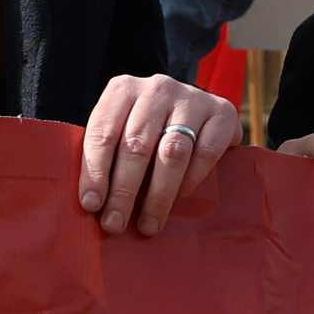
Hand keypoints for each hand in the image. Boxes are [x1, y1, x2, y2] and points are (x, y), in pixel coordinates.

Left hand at [75, 71, 244, 234]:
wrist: (196, 108)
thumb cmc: (150, 128)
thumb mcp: (122, 129)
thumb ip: (106, 155)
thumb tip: (92, 205)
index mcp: (122, 89)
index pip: (103, 132)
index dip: (95, 171)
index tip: (91, 205)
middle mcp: (157, 88)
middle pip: (136, 144)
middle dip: (123, 191)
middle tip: (115, 224)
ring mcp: (192, 98)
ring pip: (171, 152)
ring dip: (158, 195)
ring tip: (148, 225)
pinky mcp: (222, 113)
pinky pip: (205, 153)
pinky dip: (191, 181)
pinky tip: (180, 200)